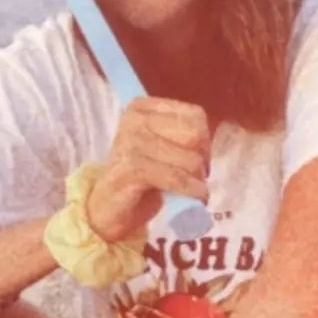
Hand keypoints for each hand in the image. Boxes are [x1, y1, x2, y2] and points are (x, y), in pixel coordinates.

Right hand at [87, 97, 211, 243]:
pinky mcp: (132, 168)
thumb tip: (209, 142)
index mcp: (141, 108)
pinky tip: (195, 199)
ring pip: (189, 160)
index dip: (204, 142)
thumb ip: (181, 135)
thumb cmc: (139, 180)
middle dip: (202, 160)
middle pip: (195, 135)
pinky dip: (192, 191)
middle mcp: (134, 120)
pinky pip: (177, 178)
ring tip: (189, 191)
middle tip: (193, 177)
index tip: (196, 159)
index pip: (195, 116)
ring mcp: (131, 142)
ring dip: (197, 181)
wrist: (108, 210)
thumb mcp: (160, 147)